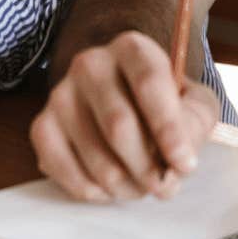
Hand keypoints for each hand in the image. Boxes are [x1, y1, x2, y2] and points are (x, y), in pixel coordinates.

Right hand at [29, 31, 219, 202]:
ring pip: (95, 156)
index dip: (168, 129)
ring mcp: (61, 94)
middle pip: (118, 125)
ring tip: (140, 187)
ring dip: (125, 186)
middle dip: (147, 167)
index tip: (185, 165)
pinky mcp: (42, 125)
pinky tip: (109, 188)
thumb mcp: (194, 103)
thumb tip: (177, 160)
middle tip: (163, 187)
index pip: (148, 83)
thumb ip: (195, 123)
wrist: (124, 98)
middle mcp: (90, 63)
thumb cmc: (164, 103)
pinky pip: (64, 170)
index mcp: (132, 48)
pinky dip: (91, 190)